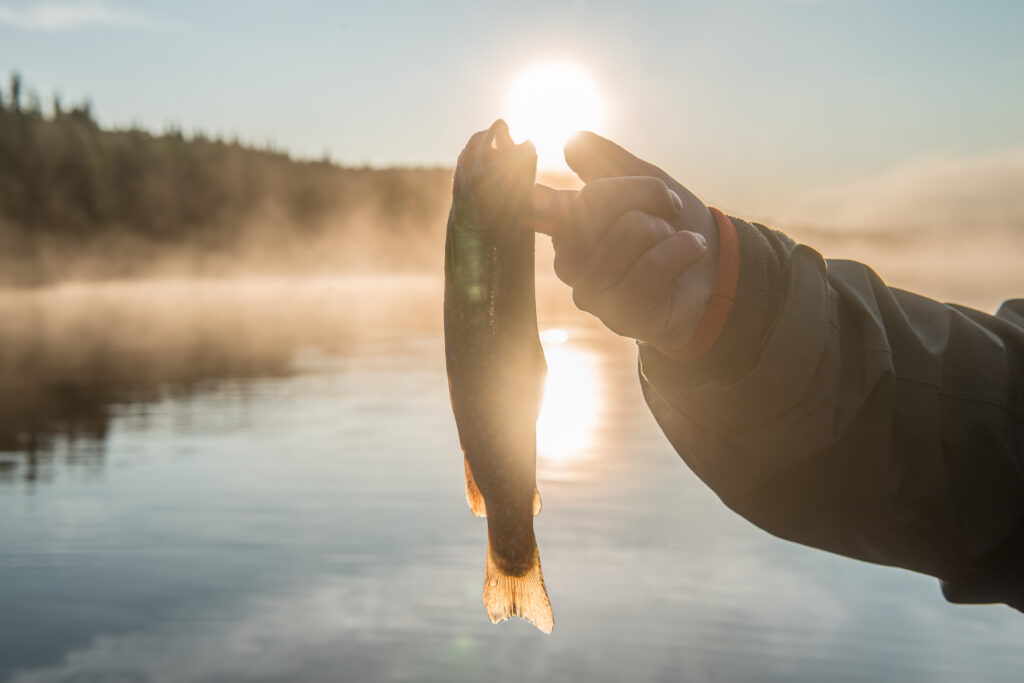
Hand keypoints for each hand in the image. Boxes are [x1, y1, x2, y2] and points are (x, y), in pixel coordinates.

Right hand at [533, 132, 719, 352]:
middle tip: (668, 206)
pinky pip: (652, 267)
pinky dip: (683, 250)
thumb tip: (572, 142)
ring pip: (629, 231)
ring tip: (675, 240)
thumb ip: (606, 161)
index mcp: (566, 226)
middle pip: (594, 200)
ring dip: (667, 229)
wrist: (717, 267)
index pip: (540, 201)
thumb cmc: (673, 224)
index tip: (543, 183)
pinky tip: (692, 251)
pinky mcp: (620, 315)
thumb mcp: (644, 180)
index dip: (532, 190)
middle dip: (645, 191)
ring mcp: (591, 292)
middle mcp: (569, 261)